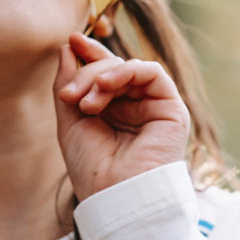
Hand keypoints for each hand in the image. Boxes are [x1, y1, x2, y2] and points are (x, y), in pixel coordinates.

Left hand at [53, 33, 189, 200]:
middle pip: (113, 68)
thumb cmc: (92, 168)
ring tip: (85, 103)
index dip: (89, 53)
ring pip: (128, 68)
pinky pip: (152, 72)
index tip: (70, 41)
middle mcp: (136, 107)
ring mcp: (154, 107)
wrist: (114, 198)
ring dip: (101, 76)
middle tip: (67, 95)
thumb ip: (69, 83)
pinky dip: (125, 71)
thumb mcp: (70, 120)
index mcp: (114, 111)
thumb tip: (67, 47)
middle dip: (86, 73)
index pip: (104, 72)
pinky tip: (106, 85)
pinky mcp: (172, 110)